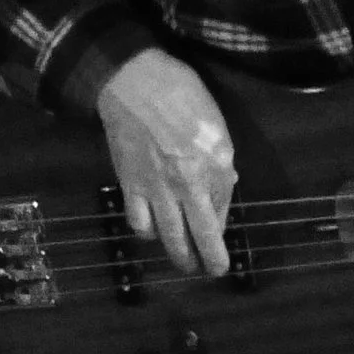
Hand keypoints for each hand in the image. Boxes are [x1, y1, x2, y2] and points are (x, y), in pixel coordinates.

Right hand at [95, 50, 235, 278]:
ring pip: (170, 239)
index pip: (223, 212)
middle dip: (209, 261)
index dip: (223, 232)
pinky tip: (153, 231)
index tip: (222, 242)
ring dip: (180, 256)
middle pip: (201, 237)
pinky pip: (139, 224)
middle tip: (213, 271)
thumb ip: (222, 163)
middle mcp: (188, 183)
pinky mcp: (129, 186)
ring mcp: (156, 188)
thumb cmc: (181, 94)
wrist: (132, 81)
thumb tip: (223, 191)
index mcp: (215, 166)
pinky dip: (148, 232)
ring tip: (184, 263)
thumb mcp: (217, 125)